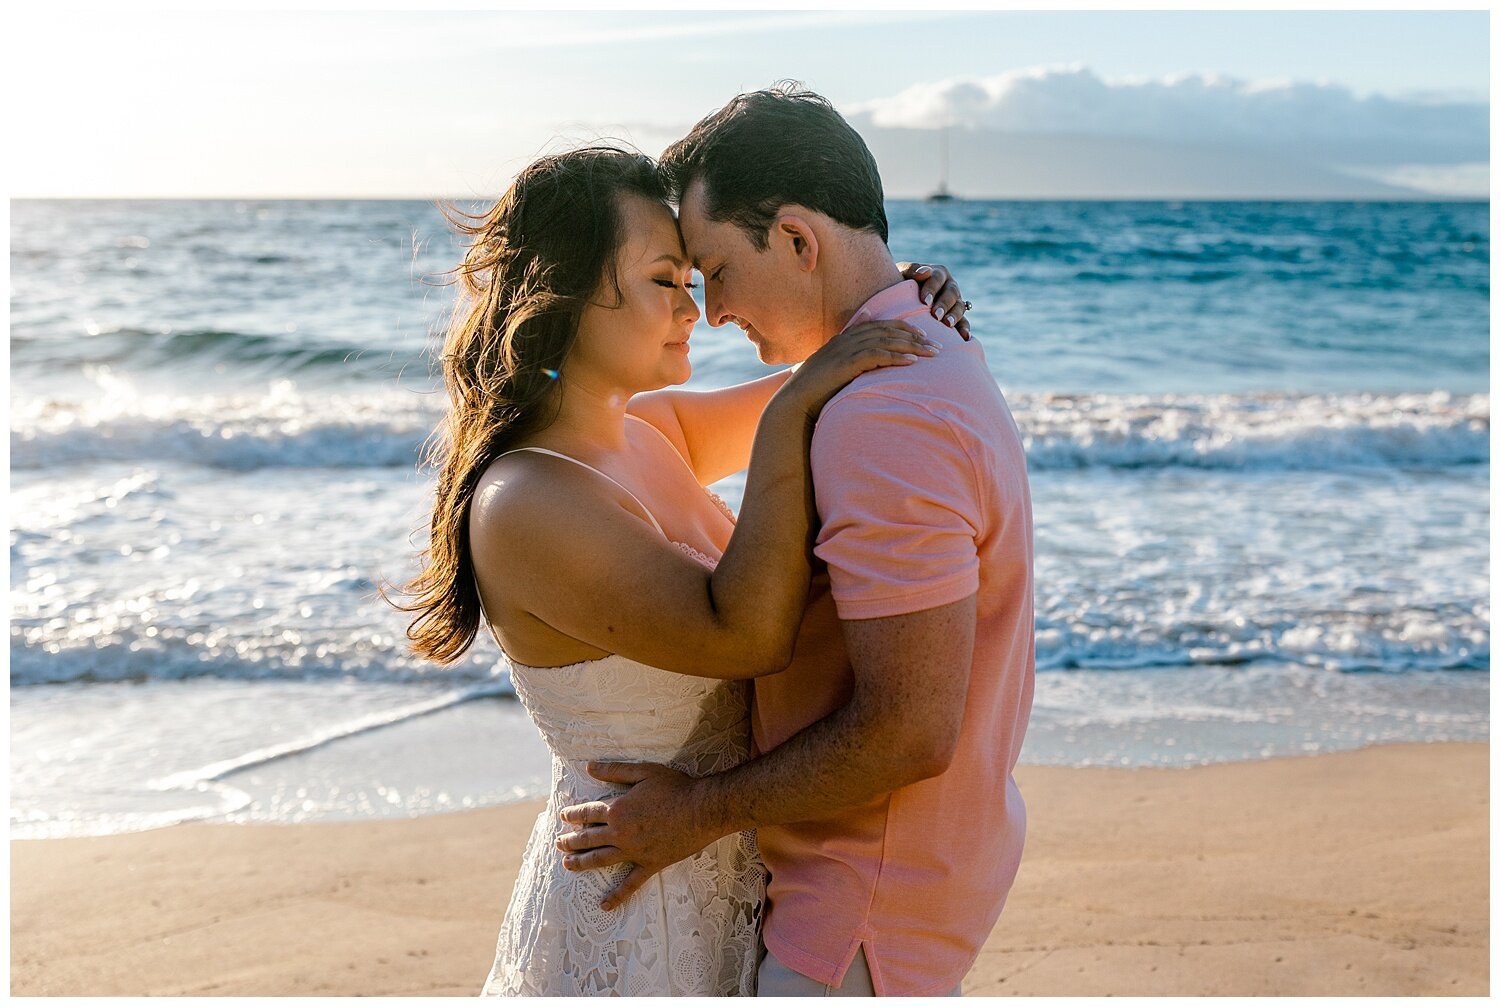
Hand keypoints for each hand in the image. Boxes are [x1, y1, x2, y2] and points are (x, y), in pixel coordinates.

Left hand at [555, 762, 719, 911]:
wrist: (702, 810)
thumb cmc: (674, 787)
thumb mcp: (643, 771)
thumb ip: (615, 771)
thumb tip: (589, 767)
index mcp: (617, 810)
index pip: (587, 813)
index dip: (573, 814)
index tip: (563, 816)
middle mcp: (620, 833)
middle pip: (588, 838)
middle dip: (570, 841)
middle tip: (558, 843)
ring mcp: (634, 852)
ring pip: (600, 860)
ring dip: (580, 863)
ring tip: (567, 865)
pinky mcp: (649, 864)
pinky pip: (630, 884)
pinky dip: (616, 896)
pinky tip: (603, 906)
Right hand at [775, 319, 937, 420]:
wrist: (795, 402)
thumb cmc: (813, 390)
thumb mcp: (832, 367)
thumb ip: (848, 353)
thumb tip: (864, 342)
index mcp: (843, 338)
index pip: (879, 325)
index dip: (903, 327)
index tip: (922, 335)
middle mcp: (846, 339)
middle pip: (887, 330)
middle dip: (914, 336)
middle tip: (936, 345)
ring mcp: (846, 350)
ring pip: (886, 341)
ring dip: (912, 346)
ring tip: (932, 353)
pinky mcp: (847, 363)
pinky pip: (877, 355)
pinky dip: (896, 357)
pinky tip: (912, 362)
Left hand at [898, 262, 971, 340]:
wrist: (902, 299)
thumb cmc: (901, 285)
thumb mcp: (903, 274)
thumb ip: (912, 270)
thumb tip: (925, 272)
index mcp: (938, 273)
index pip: (937, 278)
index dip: (932, 289)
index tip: (924, 301)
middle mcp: (950, 286)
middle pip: (951, 293)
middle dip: (944, 304)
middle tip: (936, 315)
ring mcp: (955, 301)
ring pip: (959, 306)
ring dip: (955, 315)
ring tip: (947, 324)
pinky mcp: (958, 316)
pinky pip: (964, 322)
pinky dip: (965, 329)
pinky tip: (965, 337)